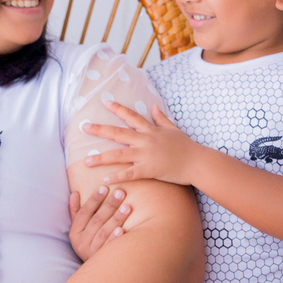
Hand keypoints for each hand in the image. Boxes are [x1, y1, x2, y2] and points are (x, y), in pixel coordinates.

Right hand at [68, 185, 129, 260]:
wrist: (94, 270)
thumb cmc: (88, 242)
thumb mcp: (78, 228)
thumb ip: (76, 211)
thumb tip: (74, 193)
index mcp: (75, 233)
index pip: (84, 213)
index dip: (94, 200)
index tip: (104, 187)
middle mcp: (81, 243)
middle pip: (96, 221)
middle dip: (109, 205)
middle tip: (120, 192)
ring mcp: (92, 252)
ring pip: (104, 232)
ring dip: (116, 219)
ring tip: (127, 206)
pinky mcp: (103, 260)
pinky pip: (109, 247)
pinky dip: (115, 238)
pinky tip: (123, 230)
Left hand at [83, 103, 198, 185]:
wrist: (197, 162)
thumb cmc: (187, 147)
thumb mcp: (173, 129)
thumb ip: (161, 118)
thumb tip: (153, 106)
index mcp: (151, 130)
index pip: (132, 116)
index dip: (118, 109)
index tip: (105, 103)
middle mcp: (146, 140)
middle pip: (118, 133)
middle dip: (100, 130)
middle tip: (84, 127)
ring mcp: (147, 155)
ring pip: (119, 155)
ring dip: (101, 158)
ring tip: (86, 161)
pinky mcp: (150, 170)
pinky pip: (130, 174)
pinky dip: (117, 176)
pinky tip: (105, 179)